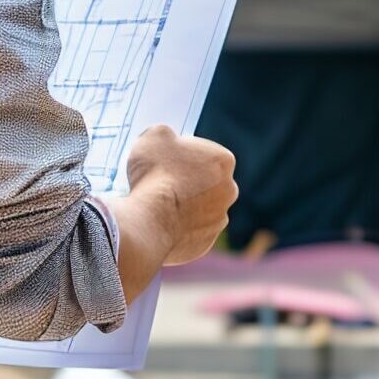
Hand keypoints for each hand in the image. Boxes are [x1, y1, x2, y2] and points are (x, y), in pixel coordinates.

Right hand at [123, 125, 237, 266]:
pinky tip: (159, 224)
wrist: (149, 220)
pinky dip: (178, 229)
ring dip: (184, 207)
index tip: (168, 160)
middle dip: (189, 183)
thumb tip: (165, 138)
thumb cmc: (154, 175)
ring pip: (201, 210)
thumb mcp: (154, 136)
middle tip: (162, 182)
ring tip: (158, 206)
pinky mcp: (206, 243)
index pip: (207, 154)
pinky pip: (191, 233)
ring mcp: (219, 220)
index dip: (185, 155)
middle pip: (208, 183)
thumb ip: (165, 134)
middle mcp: (229, 191)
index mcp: (224, 161)